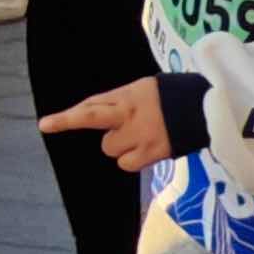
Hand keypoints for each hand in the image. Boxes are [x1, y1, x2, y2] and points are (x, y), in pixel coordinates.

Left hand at [41, 76, 175, 173]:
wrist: (209, 108)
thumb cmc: (172, 94)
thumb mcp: (140, 89)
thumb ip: (115, 102)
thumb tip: (90, 113)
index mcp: (126, 99)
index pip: (90, 108)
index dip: (66, 118)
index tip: (44, 125)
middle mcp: (129, 118)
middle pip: (97, 131)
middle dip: (97, 129)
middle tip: (106, 125)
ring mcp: (141, 138)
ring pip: (111, 150)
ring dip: (122, 145)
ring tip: (143, 135)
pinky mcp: (154, 154)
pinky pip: (128, 164)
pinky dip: (134, 159)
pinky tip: (148, 148)